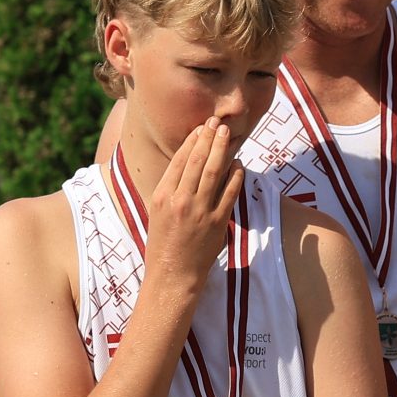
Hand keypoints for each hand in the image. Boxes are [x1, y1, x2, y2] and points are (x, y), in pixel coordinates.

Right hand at [145, 118, 244, 289]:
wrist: (173, 274)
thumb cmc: (163, 243)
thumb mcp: (157, 211)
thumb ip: (170, 189)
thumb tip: (185, 166)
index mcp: (163, 196)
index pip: (179, 161)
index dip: (191, 142)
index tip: (200, 128)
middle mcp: (181, 200)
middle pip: (196, 162)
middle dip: (208, 139)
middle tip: (216, 122)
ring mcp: (200, 211)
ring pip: (213, 173)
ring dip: (221, 150)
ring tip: (226, 135)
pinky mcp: (218, 222)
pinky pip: (230, 193)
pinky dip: (235, 176)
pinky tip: (239, 164)